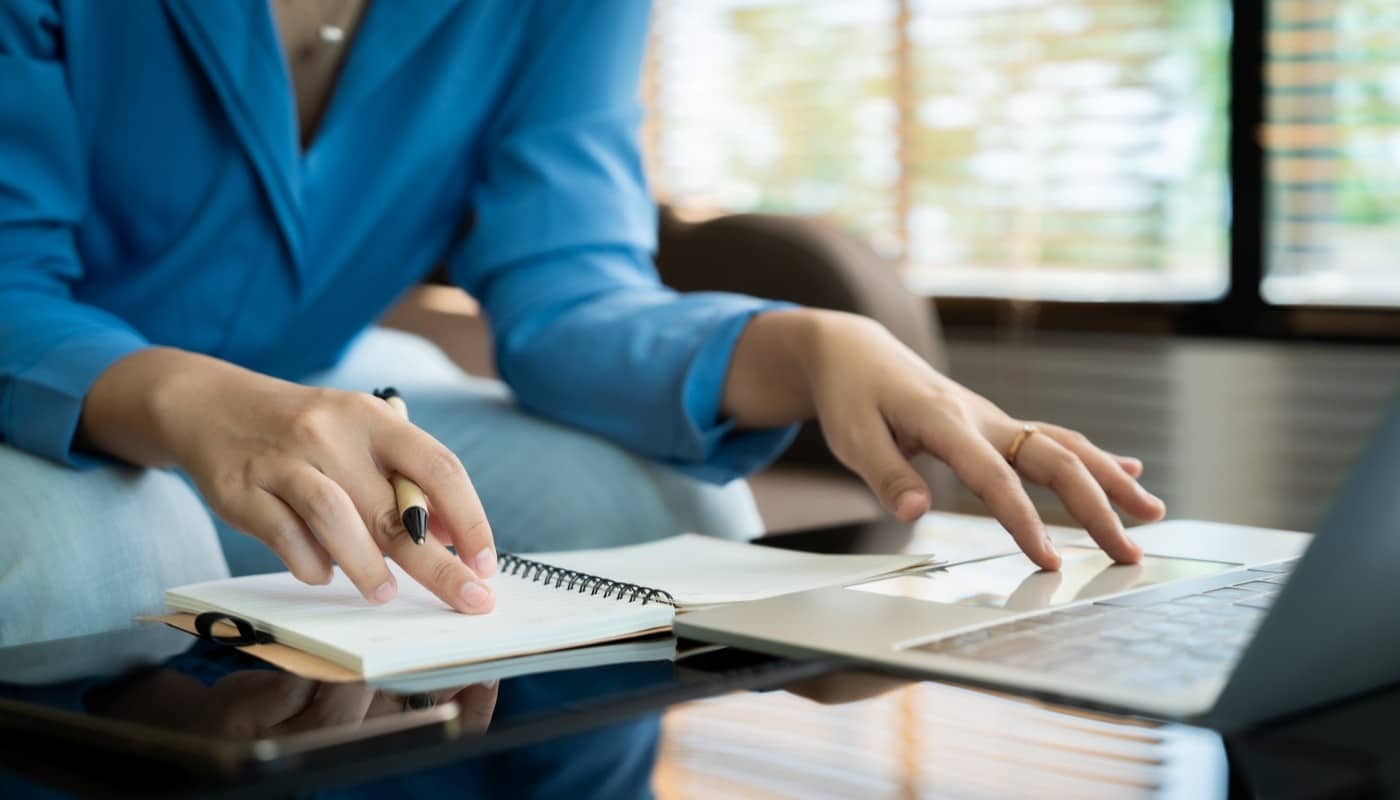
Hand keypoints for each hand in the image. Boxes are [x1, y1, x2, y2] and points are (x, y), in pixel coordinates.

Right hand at [82, 349, 496, 611]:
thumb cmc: (307, 433)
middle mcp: (332, 434)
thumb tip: (452, 537)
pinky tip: (324, 573)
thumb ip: (404, 481)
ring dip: (368, 567)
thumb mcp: (362, 437)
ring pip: (338, 520)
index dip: (470, 519)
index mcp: (374, 418)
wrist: (213, 407)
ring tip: (386, 594)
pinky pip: (286, 537)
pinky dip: (311, 564)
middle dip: (437, 564)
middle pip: (395, 508)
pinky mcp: (244, 489)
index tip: (486, 562)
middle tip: (467, 598)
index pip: (439, 467)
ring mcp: (285, 461)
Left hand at [723, 311, 1165, 569]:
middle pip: (1052, 460)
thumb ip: (884, 474)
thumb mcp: (852, 436)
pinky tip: (1129, 472)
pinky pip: (1052, 441)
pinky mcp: (995, 426)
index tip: (1048, 561)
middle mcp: (981, 418)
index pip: (993, 477)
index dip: (1022, 520)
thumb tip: (915, 514)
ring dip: (1110, 480)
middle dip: (1095, 507)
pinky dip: (1092, 458)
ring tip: (1152, 514)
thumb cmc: (851, 396)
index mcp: (944, 421)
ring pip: (1064, 447)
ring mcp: (993, 420)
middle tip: (1129, 552)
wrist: (855, 353)